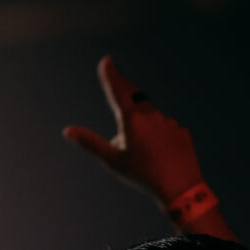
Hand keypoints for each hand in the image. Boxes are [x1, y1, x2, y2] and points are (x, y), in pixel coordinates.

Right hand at [63, 55, 204, 204]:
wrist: (181, 188)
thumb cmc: (143, 176)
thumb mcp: (113, 161)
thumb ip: (90, 143)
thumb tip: (68, 130)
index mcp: (132, 119)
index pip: (117, 90)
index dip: (110, 74)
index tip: (106, 61)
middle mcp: (151, 115)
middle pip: (134, 96)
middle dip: (124, 89)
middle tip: (117, 80)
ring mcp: (168, 122)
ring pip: (150, 117)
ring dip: (141, 122)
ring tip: (140, 147)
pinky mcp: (180, 131)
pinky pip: (164, 129)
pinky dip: (157, 134)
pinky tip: (158, 151)